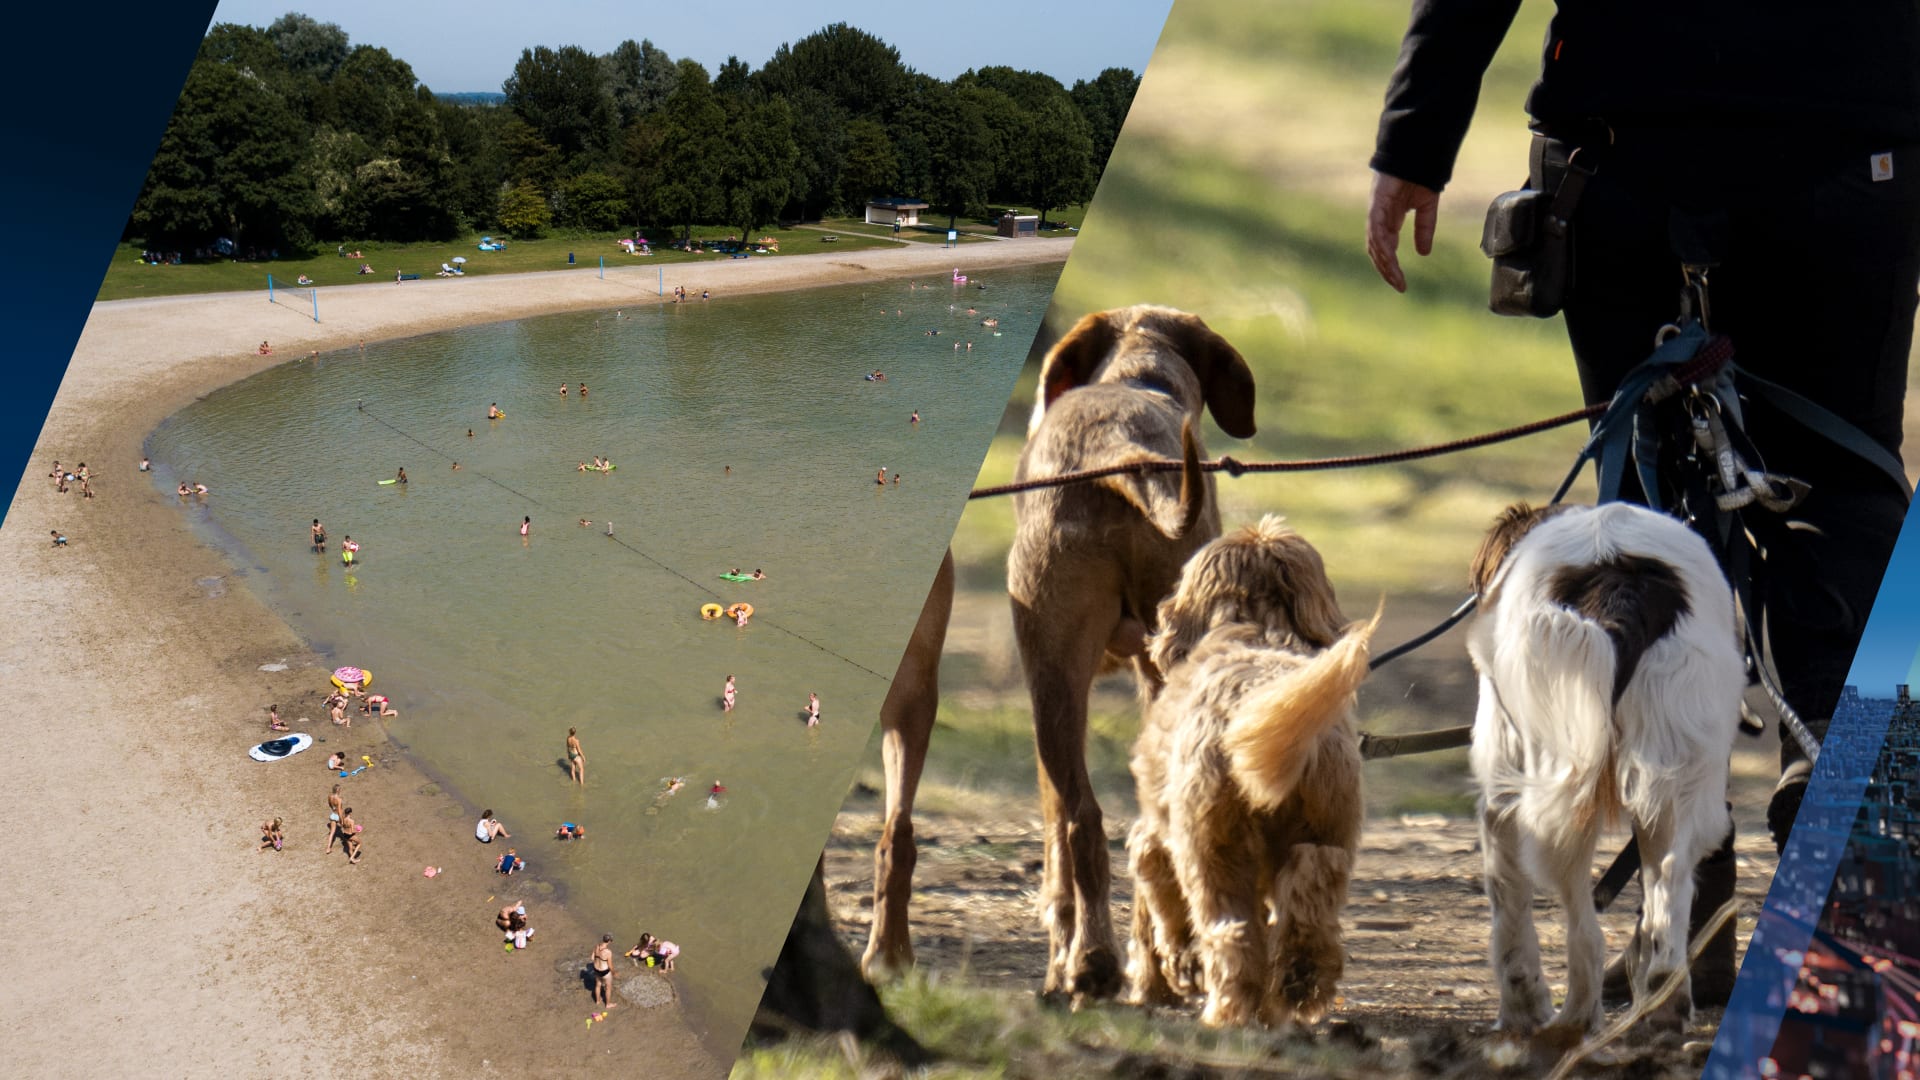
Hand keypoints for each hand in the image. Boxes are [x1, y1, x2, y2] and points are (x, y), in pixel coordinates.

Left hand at [1366, 172, 1441, 292]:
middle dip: (1386, 270)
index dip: (1391, 267)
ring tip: (1395, 276)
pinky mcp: (1376, 203)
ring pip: (1375, 243)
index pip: (1385, 249)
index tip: (1401, 284)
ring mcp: (1376, 211)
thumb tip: (1424, 253)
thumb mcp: (1426, 208)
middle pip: (1377, 251)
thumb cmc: (1420, 176)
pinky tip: (1388, 255)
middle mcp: (1380, 219)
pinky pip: (1376, 227)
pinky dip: (1381, 243)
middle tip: (1399, 285)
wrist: (1418, 155)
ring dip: (1384, 261)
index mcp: (1389, 221)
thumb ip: (1424, 229)